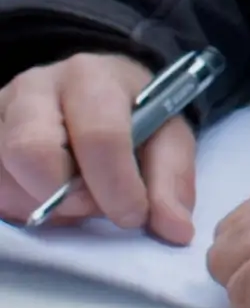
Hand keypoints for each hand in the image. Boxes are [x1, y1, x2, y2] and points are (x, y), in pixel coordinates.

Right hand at [0, 53, 195, 242]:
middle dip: (66, 196)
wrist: (93, 90)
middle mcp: (36, 88)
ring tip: (71, 200)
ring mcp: (0, 111)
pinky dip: (14, 206)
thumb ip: (172, 180)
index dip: (116, 185)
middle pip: (32, 151)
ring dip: (38, 205)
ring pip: (1, 174)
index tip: (133, 215)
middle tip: (92, 207)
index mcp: (92, 78)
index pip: (99, 135)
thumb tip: (175, 228)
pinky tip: (41, 198)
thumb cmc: (131, 114)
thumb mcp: (167, 135)